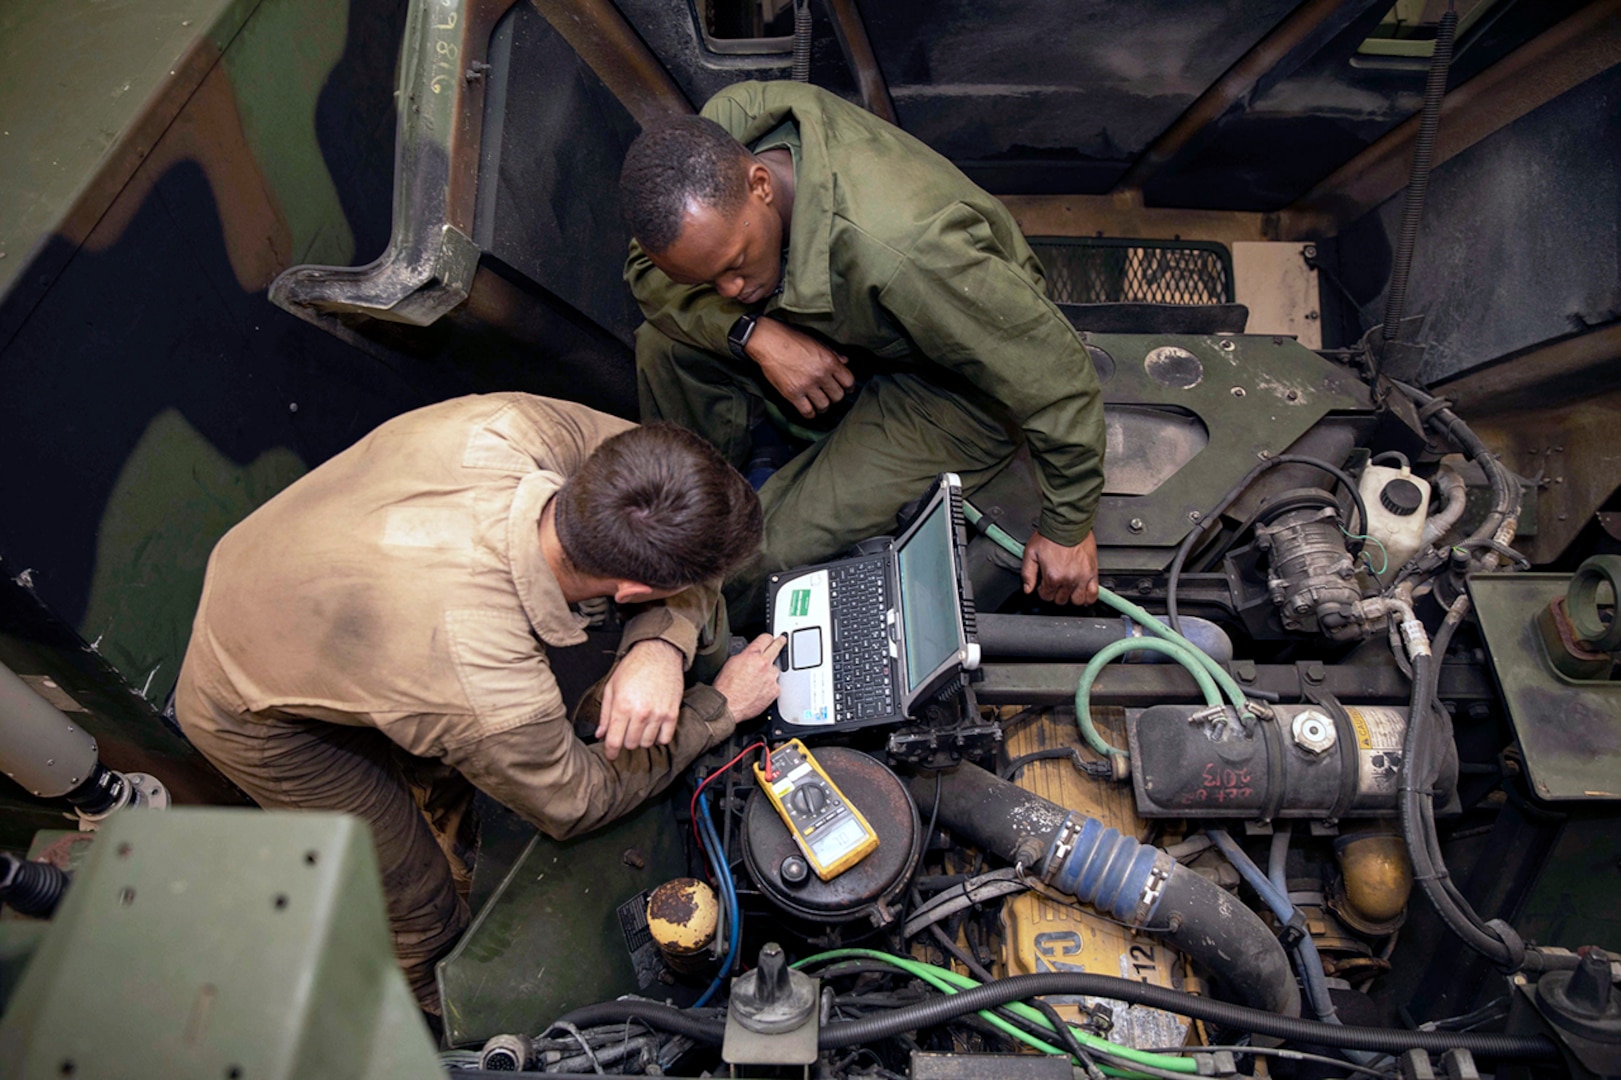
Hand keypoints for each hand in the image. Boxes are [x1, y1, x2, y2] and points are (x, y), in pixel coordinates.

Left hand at [597, 639, 684, 759]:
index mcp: (622, 706)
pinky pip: (665, 738)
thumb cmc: (634, 667)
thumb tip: (600, 734)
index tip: (611, 755)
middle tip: (626, 731)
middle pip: (630, 744)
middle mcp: (640, 712)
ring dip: (642, 738)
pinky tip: (654, 727)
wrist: (658, 652)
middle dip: (625, 740)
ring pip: (647, 743)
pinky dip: (658, 737)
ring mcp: (658, 714)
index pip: (614, 741)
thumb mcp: (612, 687)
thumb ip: (605, 714)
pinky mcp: (672, 713)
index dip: (610, 752)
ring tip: (640, 726)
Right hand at [712, 634, 787, 719]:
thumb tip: (750, 653)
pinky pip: (775, 684)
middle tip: (781, 640)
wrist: (728, 706)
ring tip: (758, 680)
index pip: (766, 638)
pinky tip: (760, 689)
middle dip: (779, 642)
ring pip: (775, 669)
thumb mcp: (731, 662)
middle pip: (777, 647)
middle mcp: (764, 664)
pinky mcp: (775, 690)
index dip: (768, 637)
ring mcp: (771, 677)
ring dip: (770, 672)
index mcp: (752, 655)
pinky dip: (770, 686)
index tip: (771, 638)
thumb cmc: (726, 687)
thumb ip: (745, 655)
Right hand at [747, 318, 854, 418]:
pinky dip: (810, 413)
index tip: (846, 389)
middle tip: (830, 395)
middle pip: (838, 396)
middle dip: (835, 397)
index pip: (848, 381)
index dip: (849, 387)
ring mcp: (806, 386)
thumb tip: (845, 361)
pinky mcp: (792, 394)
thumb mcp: (816, 341)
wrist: (768, 341)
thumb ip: (832, 353)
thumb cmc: (791, 338)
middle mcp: (820, 375)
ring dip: (823, 406)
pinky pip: (807, 411)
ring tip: (819, 403)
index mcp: (828, 361)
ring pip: (824, 406)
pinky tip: (808, 409)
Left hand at [1020, 531, 1098, 605]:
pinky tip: (1083, 594)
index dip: (1043, 591)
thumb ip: (1027, 574)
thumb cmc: (1051, 536)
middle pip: (1061, 599)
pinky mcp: (1092, 572)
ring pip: (1077, 600)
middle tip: (1055, 583)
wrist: (1068, 524)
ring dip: (1071, 596)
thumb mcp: (1031, 553)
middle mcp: (1068, 580)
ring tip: (1068, 588)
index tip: (1043, 585)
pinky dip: (1088, 598)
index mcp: (1053, 576)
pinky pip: (1093, 594)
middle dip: (1056, 593)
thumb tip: (1027, 589)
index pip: (1046, 596)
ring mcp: (1082, 577)